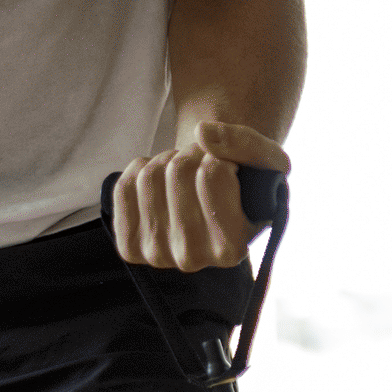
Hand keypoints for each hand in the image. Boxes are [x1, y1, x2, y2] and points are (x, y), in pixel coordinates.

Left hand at [111, 121, 288, 270]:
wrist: (212, 203)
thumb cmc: (246, 182)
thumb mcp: (267, 160)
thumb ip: (245, 142)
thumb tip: (201, 132)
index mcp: (232, 248)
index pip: (212, 174)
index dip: (218, 156)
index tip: (226, 165)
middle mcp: (193, 259)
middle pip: (178, 171)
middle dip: (191, 155)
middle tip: (202, 165)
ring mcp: (157, 254)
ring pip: (149, 176)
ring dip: (167, 160)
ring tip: (184, 174)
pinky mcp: (130, 246)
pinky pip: (124, 187)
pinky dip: (141, 169)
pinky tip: (160, 181)